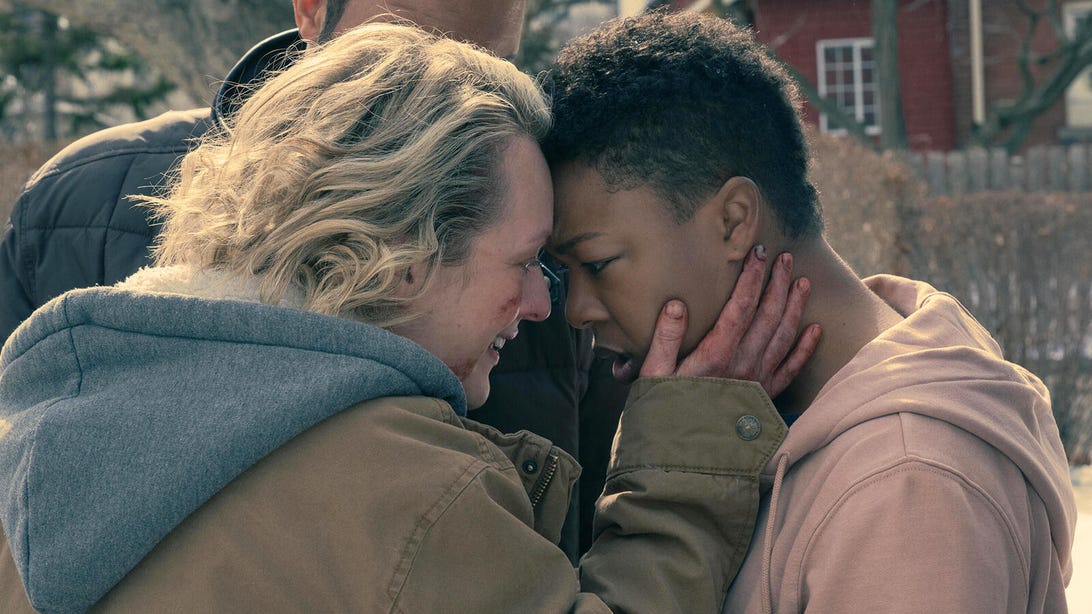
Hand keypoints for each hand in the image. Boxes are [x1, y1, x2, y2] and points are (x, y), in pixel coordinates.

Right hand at [639, 245, 820, 398]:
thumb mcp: (652, 376)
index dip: (752, 277)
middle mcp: (743, 365)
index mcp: (716, 355)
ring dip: (795, 307)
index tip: (759, 253)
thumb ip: (665, 339)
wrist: (680, 461)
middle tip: (785, 258)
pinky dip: (805, 348)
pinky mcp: (764, 399)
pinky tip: (815, 330)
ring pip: (784, 337)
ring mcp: (758, 382)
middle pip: (768, 316)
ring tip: (802, 282)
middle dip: (777, 284)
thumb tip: (677, 304)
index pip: (741, 306)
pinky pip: (791, 370)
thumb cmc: (661, 415)